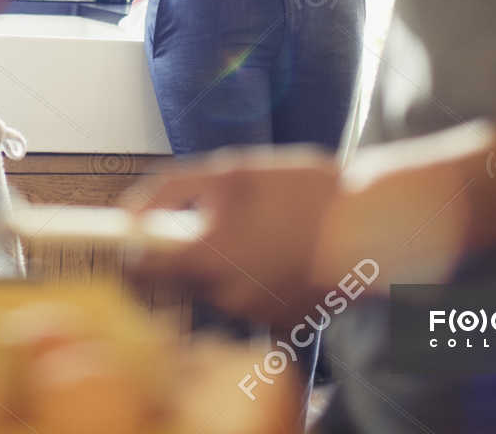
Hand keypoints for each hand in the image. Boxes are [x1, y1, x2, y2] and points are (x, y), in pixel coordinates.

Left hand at [123, 146, 342, 326]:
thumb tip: (127, 215)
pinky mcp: (284, 323)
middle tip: (215, 221)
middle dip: (189, 254)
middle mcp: (224, 297)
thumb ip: (169, 190)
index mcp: (204, 259)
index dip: (135, 252)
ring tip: (261, 230)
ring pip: (218, 290)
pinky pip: (253, 301)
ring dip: (226, 266)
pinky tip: (282, 252)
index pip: (142, 270)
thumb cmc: (297, 191)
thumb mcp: (228, 172)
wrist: (368, 225)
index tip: (138, 238)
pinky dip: (258, 280)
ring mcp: (255, 315)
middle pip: (182, 280)